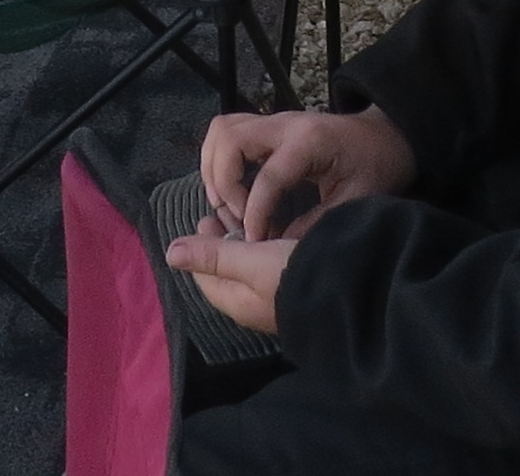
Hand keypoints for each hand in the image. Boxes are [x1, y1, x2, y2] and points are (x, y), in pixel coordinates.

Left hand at [165, 215, 292, 336]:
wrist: (350, 297)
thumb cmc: (295, 279)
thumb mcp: (251, 263)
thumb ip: (213, 257)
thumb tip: (169, 254)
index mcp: (236, 303)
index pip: (205, 276)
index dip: (201, 247)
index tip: (205, 220)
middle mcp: (253, 304)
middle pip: (228, 271)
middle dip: (222, 242)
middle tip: (223, 214)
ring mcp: (275, 298)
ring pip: (250, 269)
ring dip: (245, 244)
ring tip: (248, 218)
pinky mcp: (298, 288)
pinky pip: (272, 268)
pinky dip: (267, 249)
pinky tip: (277, 234)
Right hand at [197, 106, 414, 242]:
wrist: (386, 137)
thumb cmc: (375, 167)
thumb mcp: (355, 201)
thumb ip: (316, 223)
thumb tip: (276, 247)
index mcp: (310, 141)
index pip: (268, 176)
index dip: (255, 213)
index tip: (253, 241)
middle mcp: (284, 124)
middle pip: (230, 139)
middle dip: (224, 183)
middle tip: (236, 217)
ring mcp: (273, 121)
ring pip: (221, 131)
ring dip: (215, 169)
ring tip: (227, 205)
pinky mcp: (267, 127)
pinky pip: (227, 133)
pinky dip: (219, 161)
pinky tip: (231, 191)